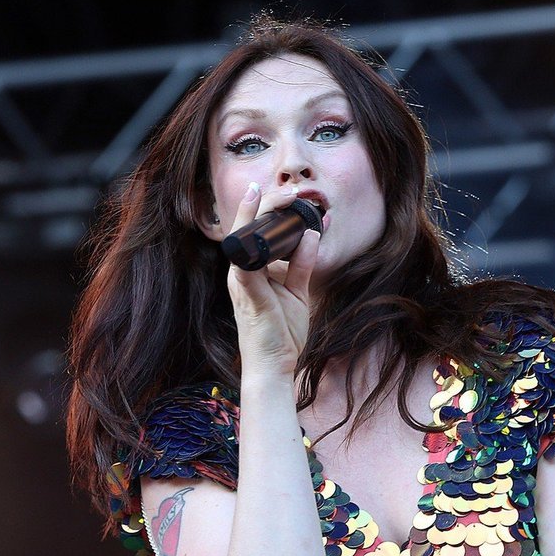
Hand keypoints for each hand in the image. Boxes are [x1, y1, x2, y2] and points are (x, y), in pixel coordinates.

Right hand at [223, 181, 322, 377]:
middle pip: (249, 228)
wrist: (273, 365)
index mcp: (252, 269)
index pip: (254, 232)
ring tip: (286, 198)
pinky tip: (266, 229)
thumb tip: (311, 235)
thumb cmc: (281, 331)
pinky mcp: (248, 293)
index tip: (282, 191)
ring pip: (245, 238)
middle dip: (269, 204)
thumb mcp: (297, 290)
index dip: (263, 208)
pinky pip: (248, 264)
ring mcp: (242, 281)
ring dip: (263, 214)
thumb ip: (302, 263)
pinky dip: (254, 243)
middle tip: (293, 190)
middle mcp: (243, 271)